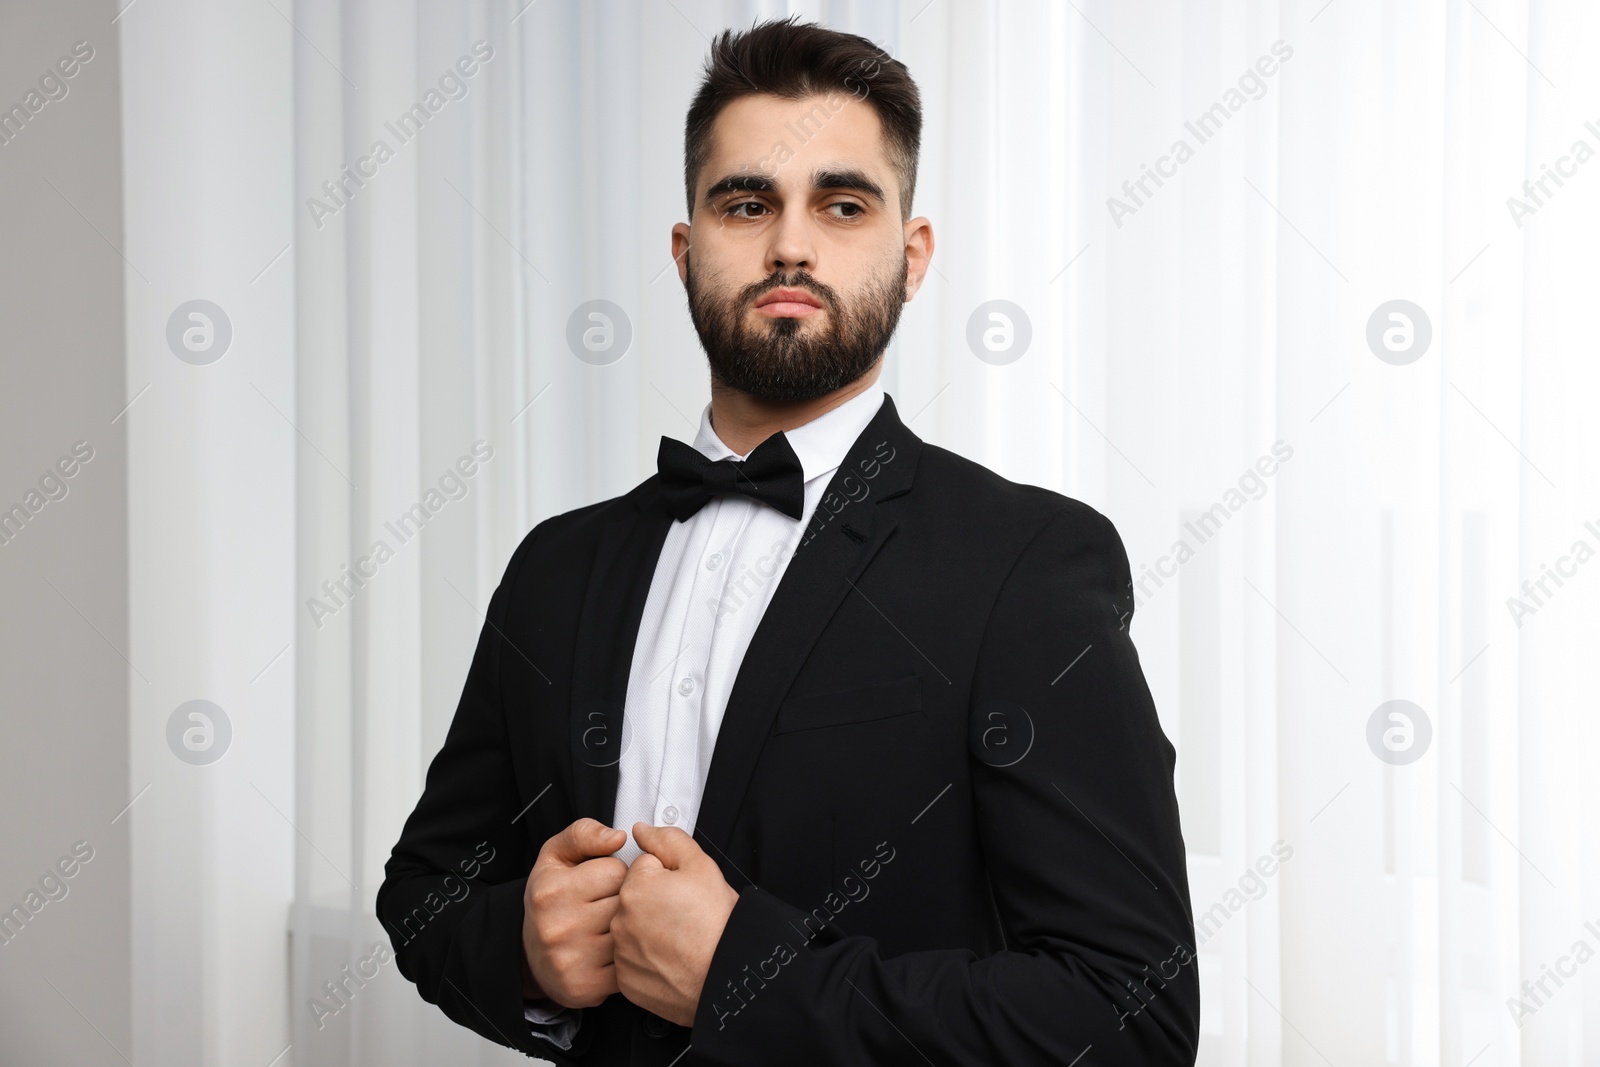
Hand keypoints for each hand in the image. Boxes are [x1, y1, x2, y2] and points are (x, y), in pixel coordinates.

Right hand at [522, 817, 628, 1009]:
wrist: (529, 954)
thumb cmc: (551, 899)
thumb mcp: (557, 856)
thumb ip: (584, 834)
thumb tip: (617, 836)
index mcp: (551, 890)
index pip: (616, 870)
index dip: (615, 874)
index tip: (601, 883)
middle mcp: (558, 926)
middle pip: (627, 902)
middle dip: (626, 900)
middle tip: (606, 906)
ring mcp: (571, 959)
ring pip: (631, 932)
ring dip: (629, 928)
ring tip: (608, 927)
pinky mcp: (586, 986)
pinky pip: (629, 963)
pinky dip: (628, 957)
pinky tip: (611, 952)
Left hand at [613, 822, 739, 1027]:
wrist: (726, 977)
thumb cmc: (717, 923)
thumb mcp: (701, 865)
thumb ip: (667, 839)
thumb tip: (641, 830)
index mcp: (635, 888)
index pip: (645, 868)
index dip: (669, 877)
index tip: (685, 894)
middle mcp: (620, 921)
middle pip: (636, 899)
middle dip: (657, 903)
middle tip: (686, 916)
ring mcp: (622, 954)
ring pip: (634, 929)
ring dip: (651, 930)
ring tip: (681, 940)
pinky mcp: (627, 981)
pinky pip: (634, 961)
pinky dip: (649, 960)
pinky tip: (672, 960)